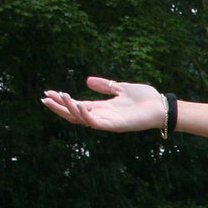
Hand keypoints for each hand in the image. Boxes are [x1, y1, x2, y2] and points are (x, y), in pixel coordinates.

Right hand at [41, 77, 165, 133]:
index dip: (63, 100)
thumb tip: (88, 81)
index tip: (48, 92)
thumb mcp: (121, 88)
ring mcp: (108, 122)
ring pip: (81, 119)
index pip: (77, 105)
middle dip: (59, 107)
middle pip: (74, 114)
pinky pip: (95, 123)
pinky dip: (83, 114)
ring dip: (68, 108)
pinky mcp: (115, 126)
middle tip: (44, 98)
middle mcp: (103, 116)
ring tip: (58, 96)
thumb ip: (106, 85)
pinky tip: (75, 104)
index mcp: (103, 108)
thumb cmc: (146, 99)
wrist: (163, 106)